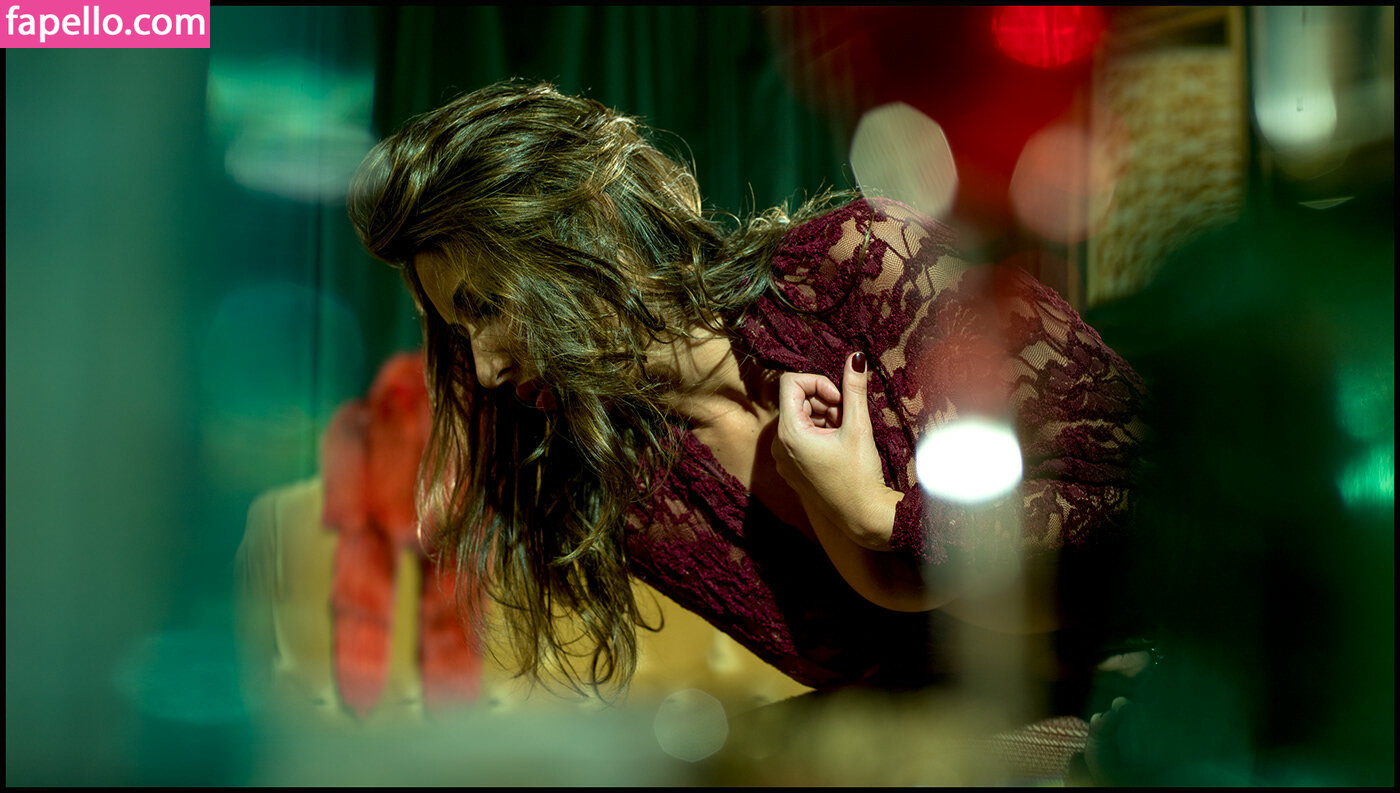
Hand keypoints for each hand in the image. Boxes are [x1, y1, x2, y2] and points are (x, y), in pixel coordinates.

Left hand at [772, 352, 898, 550]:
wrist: (861, 517)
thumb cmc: (859, 475)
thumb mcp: (858, 427)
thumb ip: (854, 389)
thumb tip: (856, 357)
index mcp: (789, 433)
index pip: (791, 382)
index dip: (819, 382)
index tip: (840, 399)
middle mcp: (778, 445)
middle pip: (797, 400)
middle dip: (824, 401)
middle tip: (848, 417)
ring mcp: (783, 458)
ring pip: (801, 417)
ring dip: (825, 416)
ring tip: (846, 432)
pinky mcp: (792, 467)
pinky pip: (800, 436)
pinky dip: (820, 432)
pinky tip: (839, 445)